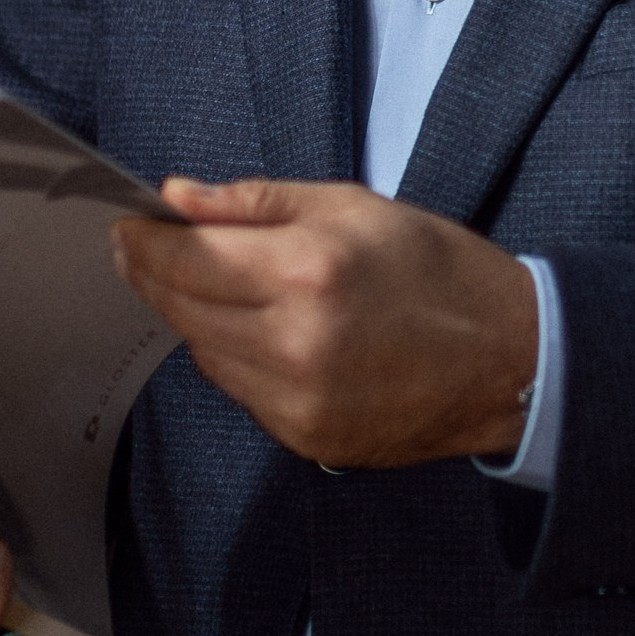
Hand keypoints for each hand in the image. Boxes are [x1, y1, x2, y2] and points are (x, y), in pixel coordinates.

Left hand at [111, 177, 537, 470]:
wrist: (508, 359)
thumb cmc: (437, 270)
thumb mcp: (351, 207)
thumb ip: (256, 202)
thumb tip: (177, 197)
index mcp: (307, 271)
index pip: (187, 259)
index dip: (143, 242)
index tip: (127, 226)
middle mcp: (294, 342)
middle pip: (182, 310)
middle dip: (154, 276)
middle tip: (142, 249)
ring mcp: (298, 400)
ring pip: (204, 354)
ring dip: (195, 317)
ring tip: (215, 285)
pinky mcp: (305, 438)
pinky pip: (242, 390)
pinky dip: (236, 358)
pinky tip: (262, 331)